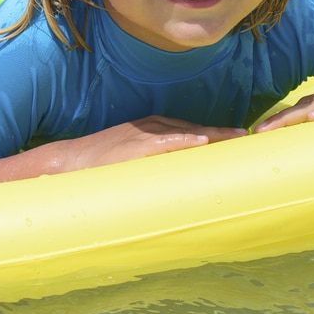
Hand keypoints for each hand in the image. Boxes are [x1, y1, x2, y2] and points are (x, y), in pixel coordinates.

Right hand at [0, 116, 244, 183]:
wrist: (62, 166)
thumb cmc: (95, 169)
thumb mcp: (128, 164)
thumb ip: (152, 168)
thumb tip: (173, 186)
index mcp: (150, 130)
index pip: (191, 131)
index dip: (217, 136)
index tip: (242, 143)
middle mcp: (149, 128)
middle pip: (195, 128)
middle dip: (223, 134)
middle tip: (252, 141)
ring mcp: (141, 136)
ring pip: (185, 132)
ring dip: (213, 135)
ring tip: (240, 141)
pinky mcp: (132, 147)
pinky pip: (163, 142)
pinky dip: (184, 140)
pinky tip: (204, 142)